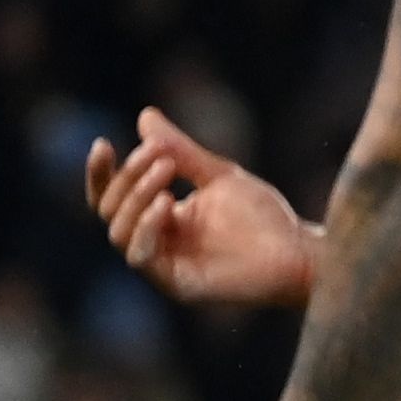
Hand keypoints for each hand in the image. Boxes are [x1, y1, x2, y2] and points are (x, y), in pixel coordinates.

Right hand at [87, 109, 315, 309]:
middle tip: (160, 155)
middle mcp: (155, 242)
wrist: (299, 252)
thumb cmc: (264, 218)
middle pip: (110, 210)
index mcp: (160, 217)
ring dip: (137, 197)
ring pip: (119, 232)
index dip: (101, 173)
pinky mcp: (177, 284)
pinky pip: (142, 257)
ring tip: (167, 172)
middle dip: (129, 178)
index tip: (104, 143)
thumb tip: (145, 116)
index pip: (112, 197)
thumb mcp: (218, 175)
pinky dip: (148, 228)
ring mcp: (164, 266)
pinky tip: (168, 205)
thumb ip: (180, 150)